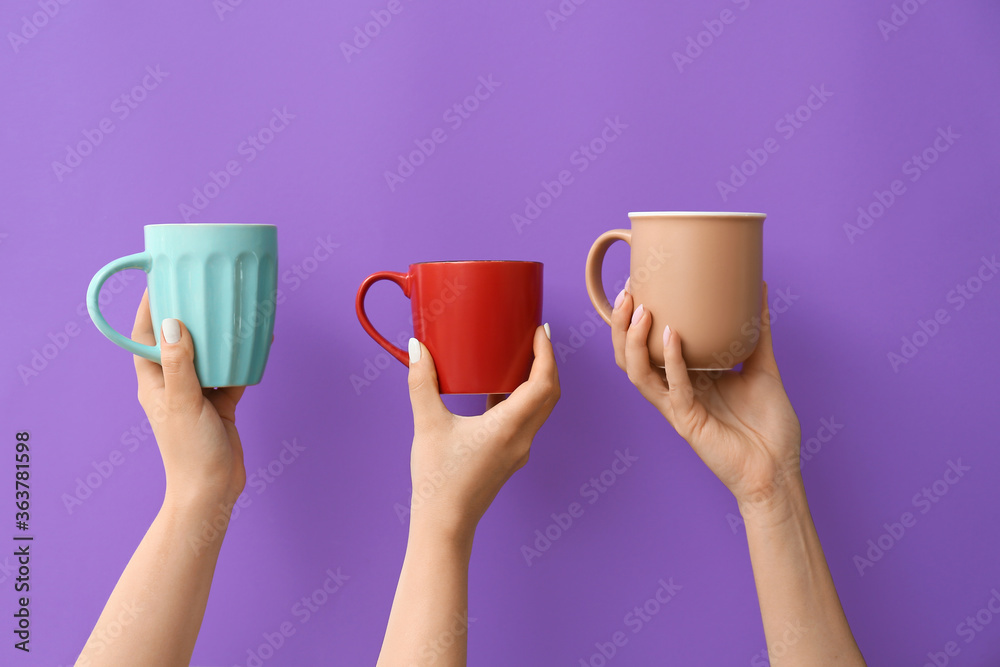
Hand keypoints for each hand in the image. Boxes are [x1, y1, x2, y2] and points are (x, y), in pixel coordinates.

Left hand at [131, 289, 246, 509]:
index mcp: (155, 382)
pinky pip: (232, 372)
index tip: (161, 280)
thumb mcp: (183, 403)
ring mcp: (198, 393)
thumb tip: (172, 323)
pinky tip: (258, 342)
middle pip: (178, 339)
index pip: (144, 337)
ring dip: (219, 334)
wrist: (212, 490)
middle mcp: (174, 383)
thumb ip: (180, 364)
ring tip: (232, 309)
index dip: (150, 307)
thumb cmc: (190, 452)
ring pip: (208, 354)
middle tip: (202, 287)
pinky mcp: (220, 403)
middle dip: (188, 313)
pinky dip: (243, 358)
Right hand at [405, 325, 559, 540]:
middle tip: (534, 337)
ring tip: (518, 357)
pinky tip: (496, 390)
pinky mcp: (508, 458)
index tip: (539, 331)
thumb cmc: (438, 479)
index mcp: (509, 427)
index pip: (544, 383)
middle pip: (549, 394)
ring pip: (539, 409)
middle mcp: (522, 438)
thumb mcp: (428, 425)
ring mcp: (518, 451)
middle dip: (546, 363)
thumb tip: (418, 348)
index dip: (546, 354)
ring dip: (536, 381)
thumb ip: (422, 383)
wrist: (444, 524)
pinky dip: (520, 400)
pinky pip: (525, 421)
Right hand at [611, 282, 800, 510]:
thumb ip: (758, 333)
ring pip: (638, 373)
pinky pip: (674, 388)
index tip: (638, 283)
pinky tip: (672, 336)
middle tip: (629, 292)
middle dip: (622, 325)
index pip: (647, 347)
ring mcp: (678, 408)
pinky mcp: (689, 423)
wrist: (778, 472)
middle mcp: (675, 392)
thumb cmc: (770, 428)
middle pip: (631, 357)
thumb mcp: (764, 368)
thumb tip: (759, 290)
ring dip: (634, 341)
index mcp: (687, 379)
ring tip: (641, 311)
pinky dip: (671, 361)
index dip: (635, 318)